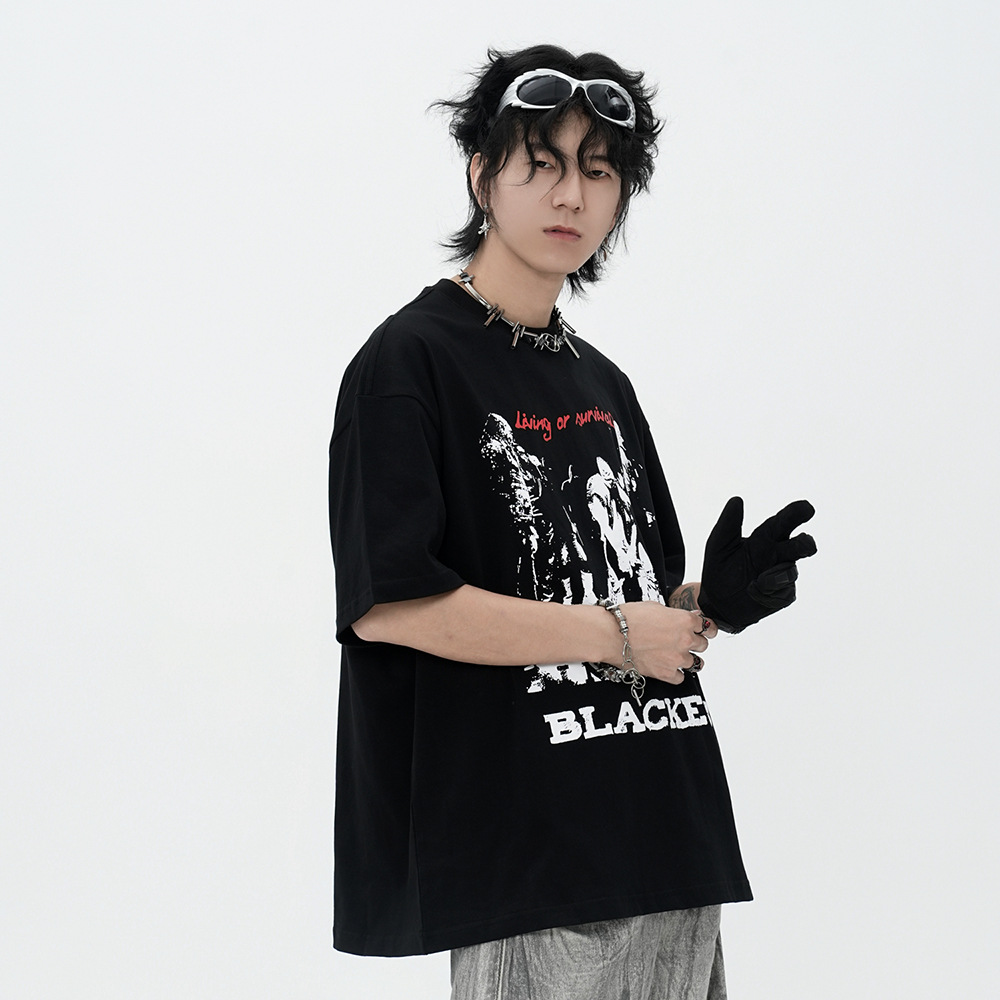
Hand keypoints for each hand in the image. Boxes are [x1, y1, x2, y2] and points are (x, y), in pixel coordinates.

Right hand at [619, 601, 717, 684]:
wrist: (612, 635)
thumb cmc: (628, 618)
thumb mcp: (656, 607)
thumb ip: (675, 615)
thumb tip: (685, 618)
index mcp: (685, 620)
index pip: (708, 627)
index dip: (703, 628)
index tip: (703, 631)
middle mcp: (685, 640)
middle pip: (703, 645)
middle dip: (695, 643)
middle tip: (682, 641)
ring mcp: (677, 658)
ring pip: (696, 663)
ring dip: (686, 659)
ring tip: (673, 655)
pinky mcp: (666, 674)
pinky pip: (680, 677)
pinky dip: (675, 673)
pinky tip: (666, 666)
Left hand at [698, 497, 816, 632]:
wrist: (716, 602)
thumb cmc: (719, 568)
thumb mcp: (719, 544)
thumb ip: (728, 523)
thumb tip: (737, 499)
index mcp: (764, 538)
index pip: (783, 522)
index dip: (796, 514)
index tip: (807, 508)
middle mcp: (778, 554)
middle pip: (800, 545)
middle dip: (805, 544)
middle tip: (806, 544)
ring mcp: (783, 575)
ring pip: (789, 571)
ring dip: (774, 576)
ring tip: (753, 582)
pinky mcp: (784, 594)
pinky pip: (784, 591)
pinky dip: (767, 592)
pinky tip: (754, 592)